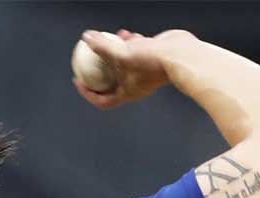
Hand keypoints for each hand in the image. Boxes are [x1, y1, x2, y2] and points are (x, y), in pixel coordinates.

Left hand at [73, 29, 195, 109]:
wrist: (181, 55)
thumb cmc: (152, 61)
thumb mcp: (122, 54)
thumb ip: (102, 46)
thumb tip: (86, 37)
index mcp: (127, 93)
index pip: (102, 100)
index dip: (87, 93)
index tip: (78, 80)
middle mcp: (135, 84)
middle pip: (111, 80)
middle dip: (99, 68)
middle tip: (88, 57)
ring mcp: (144, 71)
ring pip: (124, 62)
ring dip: (115, 50)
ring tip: (111, 38)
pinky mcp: (152, 58)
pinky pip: (136, 52)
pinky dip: (130, 43)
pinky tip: (128, 34)